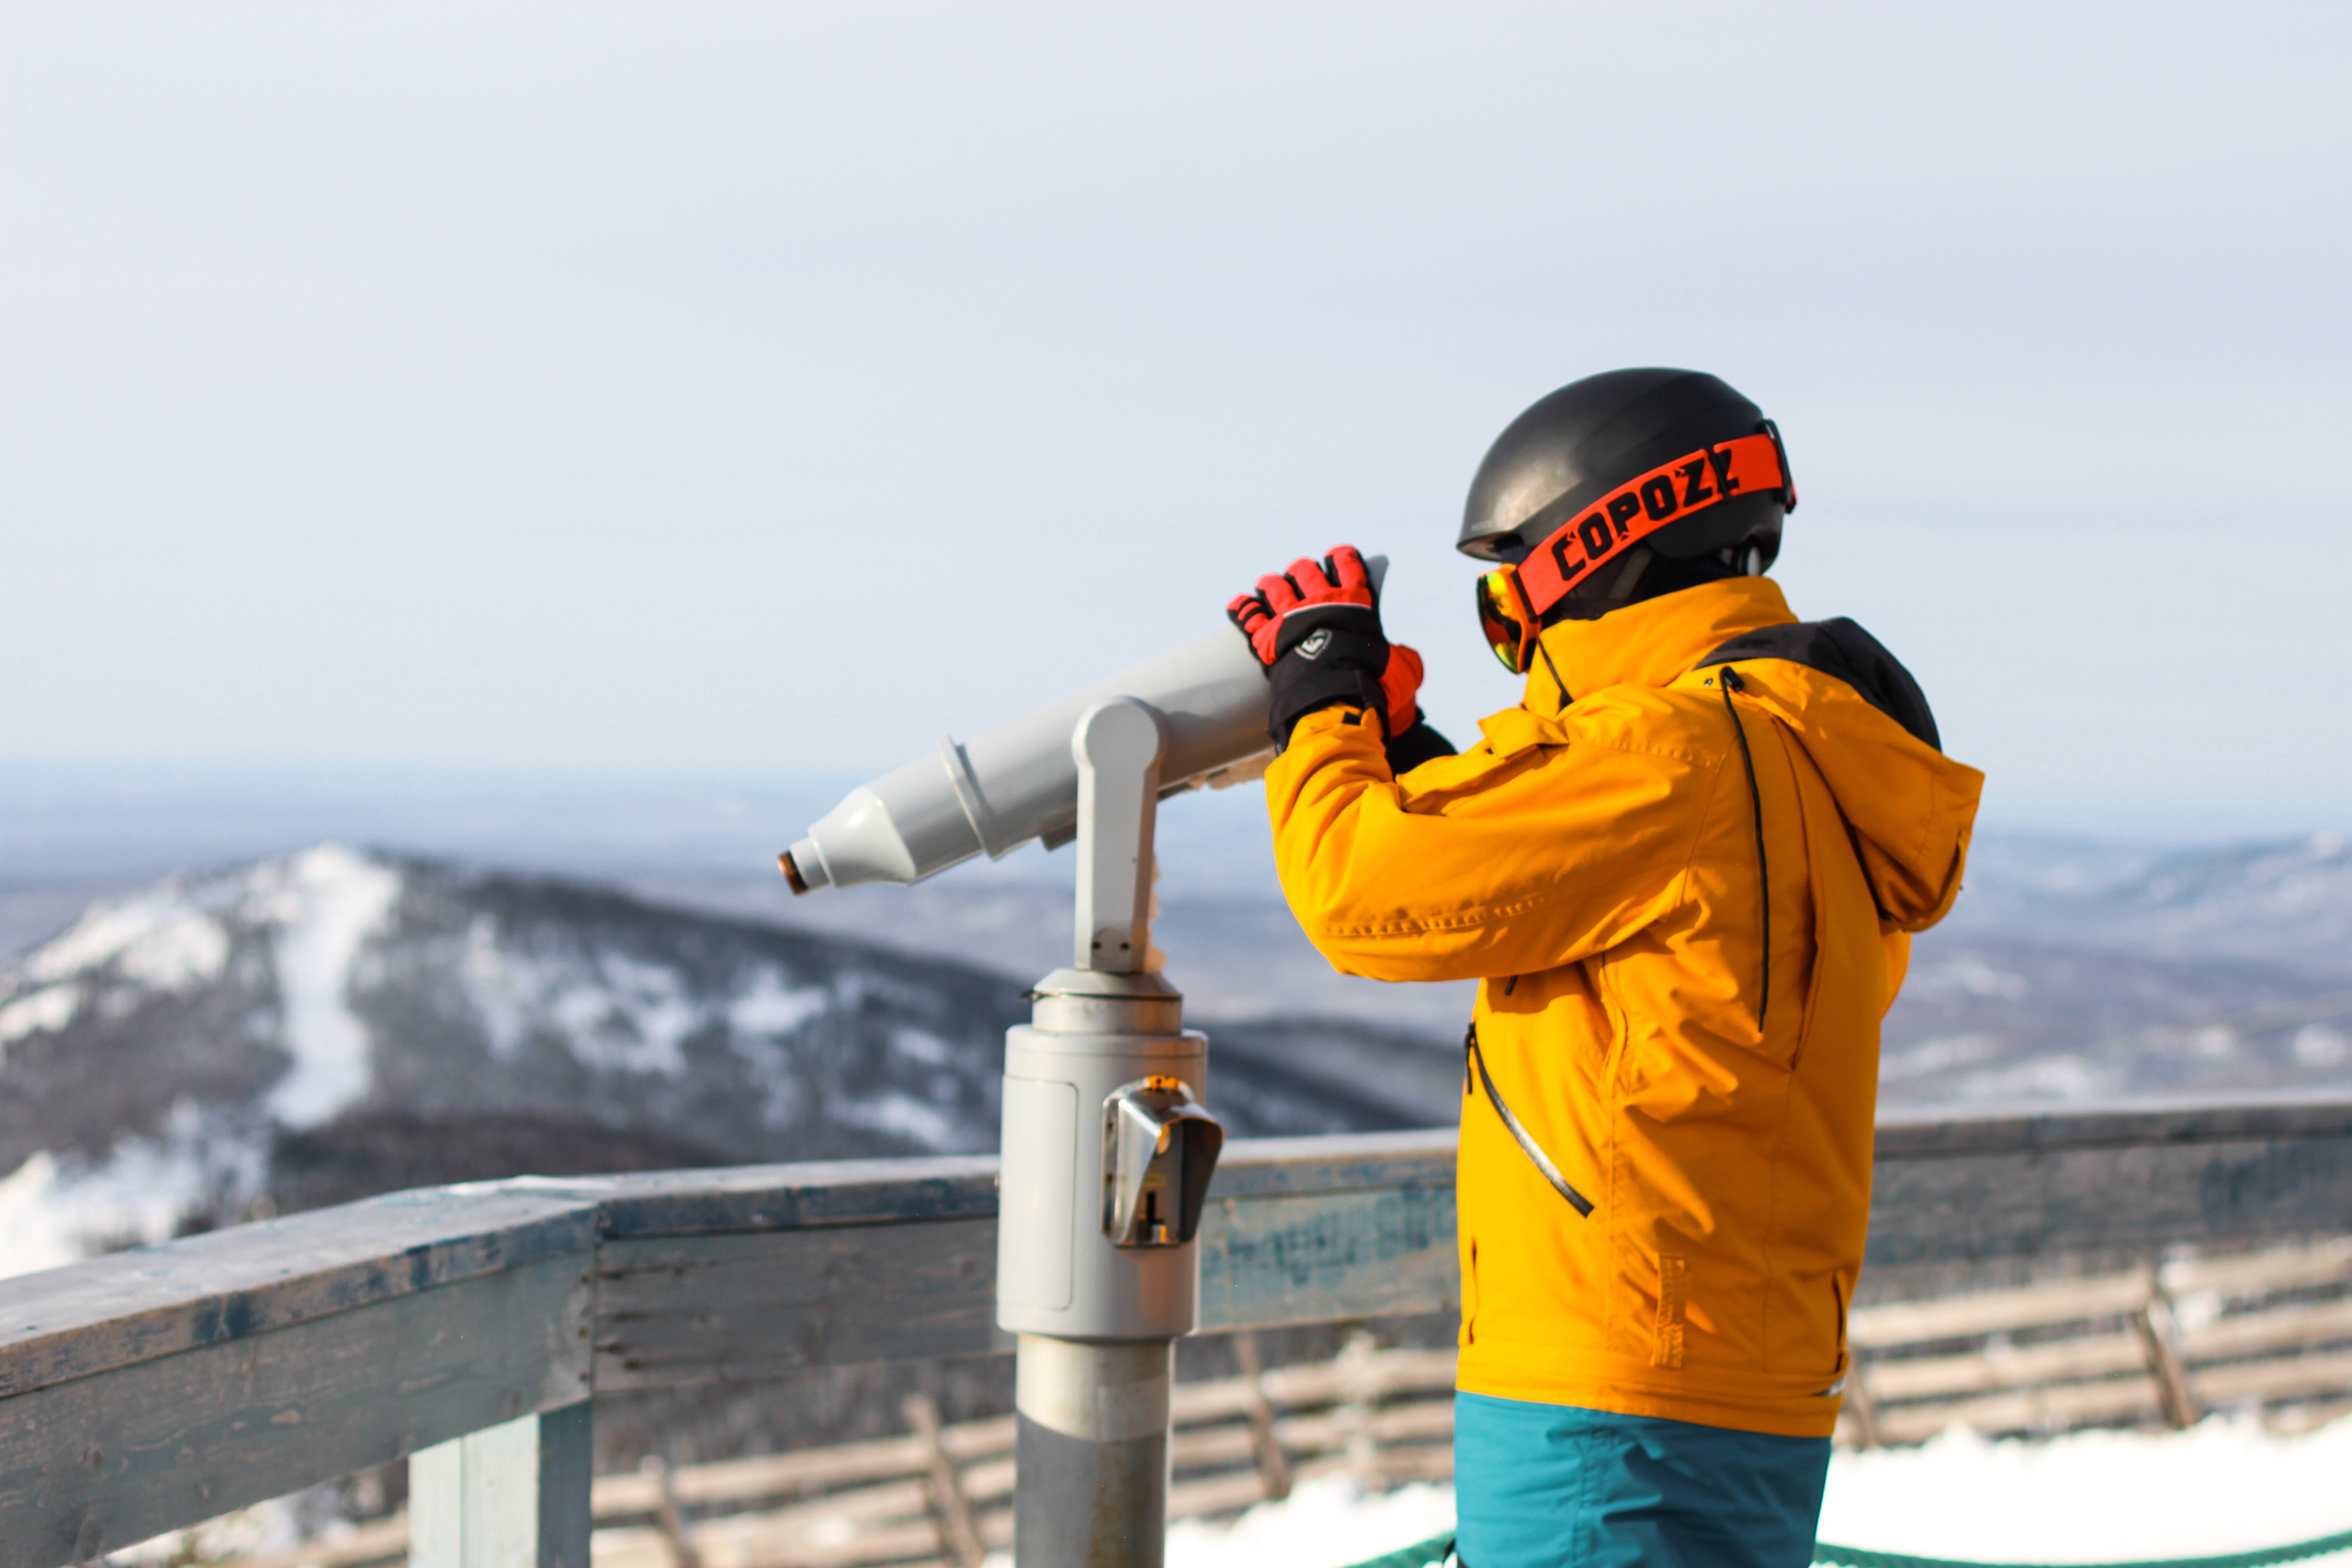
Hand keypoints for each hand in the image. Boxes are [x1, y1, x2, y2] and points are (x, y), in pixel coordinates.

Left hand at [1226, 546, 1423, 746]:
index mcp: (1354, 602)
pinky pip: (1249, 615)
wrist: (1335, 696)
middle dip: (1303, 570)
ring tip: (1267, 585)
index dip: (1342, 558)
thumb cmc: (1370, 683)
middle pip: (1306, 571)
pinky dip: (1242, 608)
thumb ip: (1402, 657)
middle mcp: (1320, 601)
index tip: (1337, 556)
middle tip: (1301, 574)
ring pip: (1275, 587)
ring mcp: (1290, 616)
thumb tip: (1405, 659)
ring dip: (1270, 584)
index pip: (1348, 566)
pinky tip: (1237, 605)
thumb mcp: (1398, 668)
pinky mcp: (1268, 637)